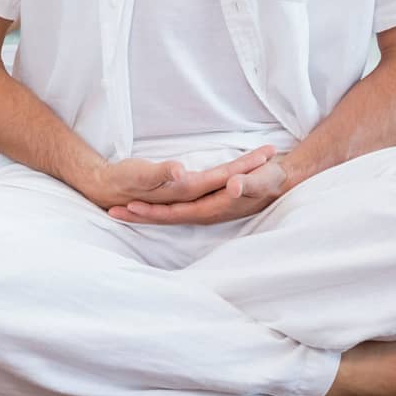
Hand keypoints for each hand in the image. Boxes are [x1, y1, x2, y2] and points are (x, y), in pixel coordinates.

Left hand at [109, 149, 288, 225]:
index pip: (178, 213)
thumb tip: (233, 186)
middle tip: (112, 211)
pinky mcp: (207, 204)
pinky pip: (177, 209)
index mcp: (215, 208)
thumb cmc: (273, 179)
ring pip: (170, 214)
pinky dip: (159, 208)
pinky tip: (148, 206)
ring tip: (120, 209)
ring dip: (146, 213)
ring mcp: (206, 210)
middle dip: (141, 216)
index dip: (154, 211)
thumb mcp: (263, 178)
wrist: (284, 182)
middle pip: (168, 218)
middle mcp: (207, 213)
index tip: (129, 206)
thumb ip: (249, 183)